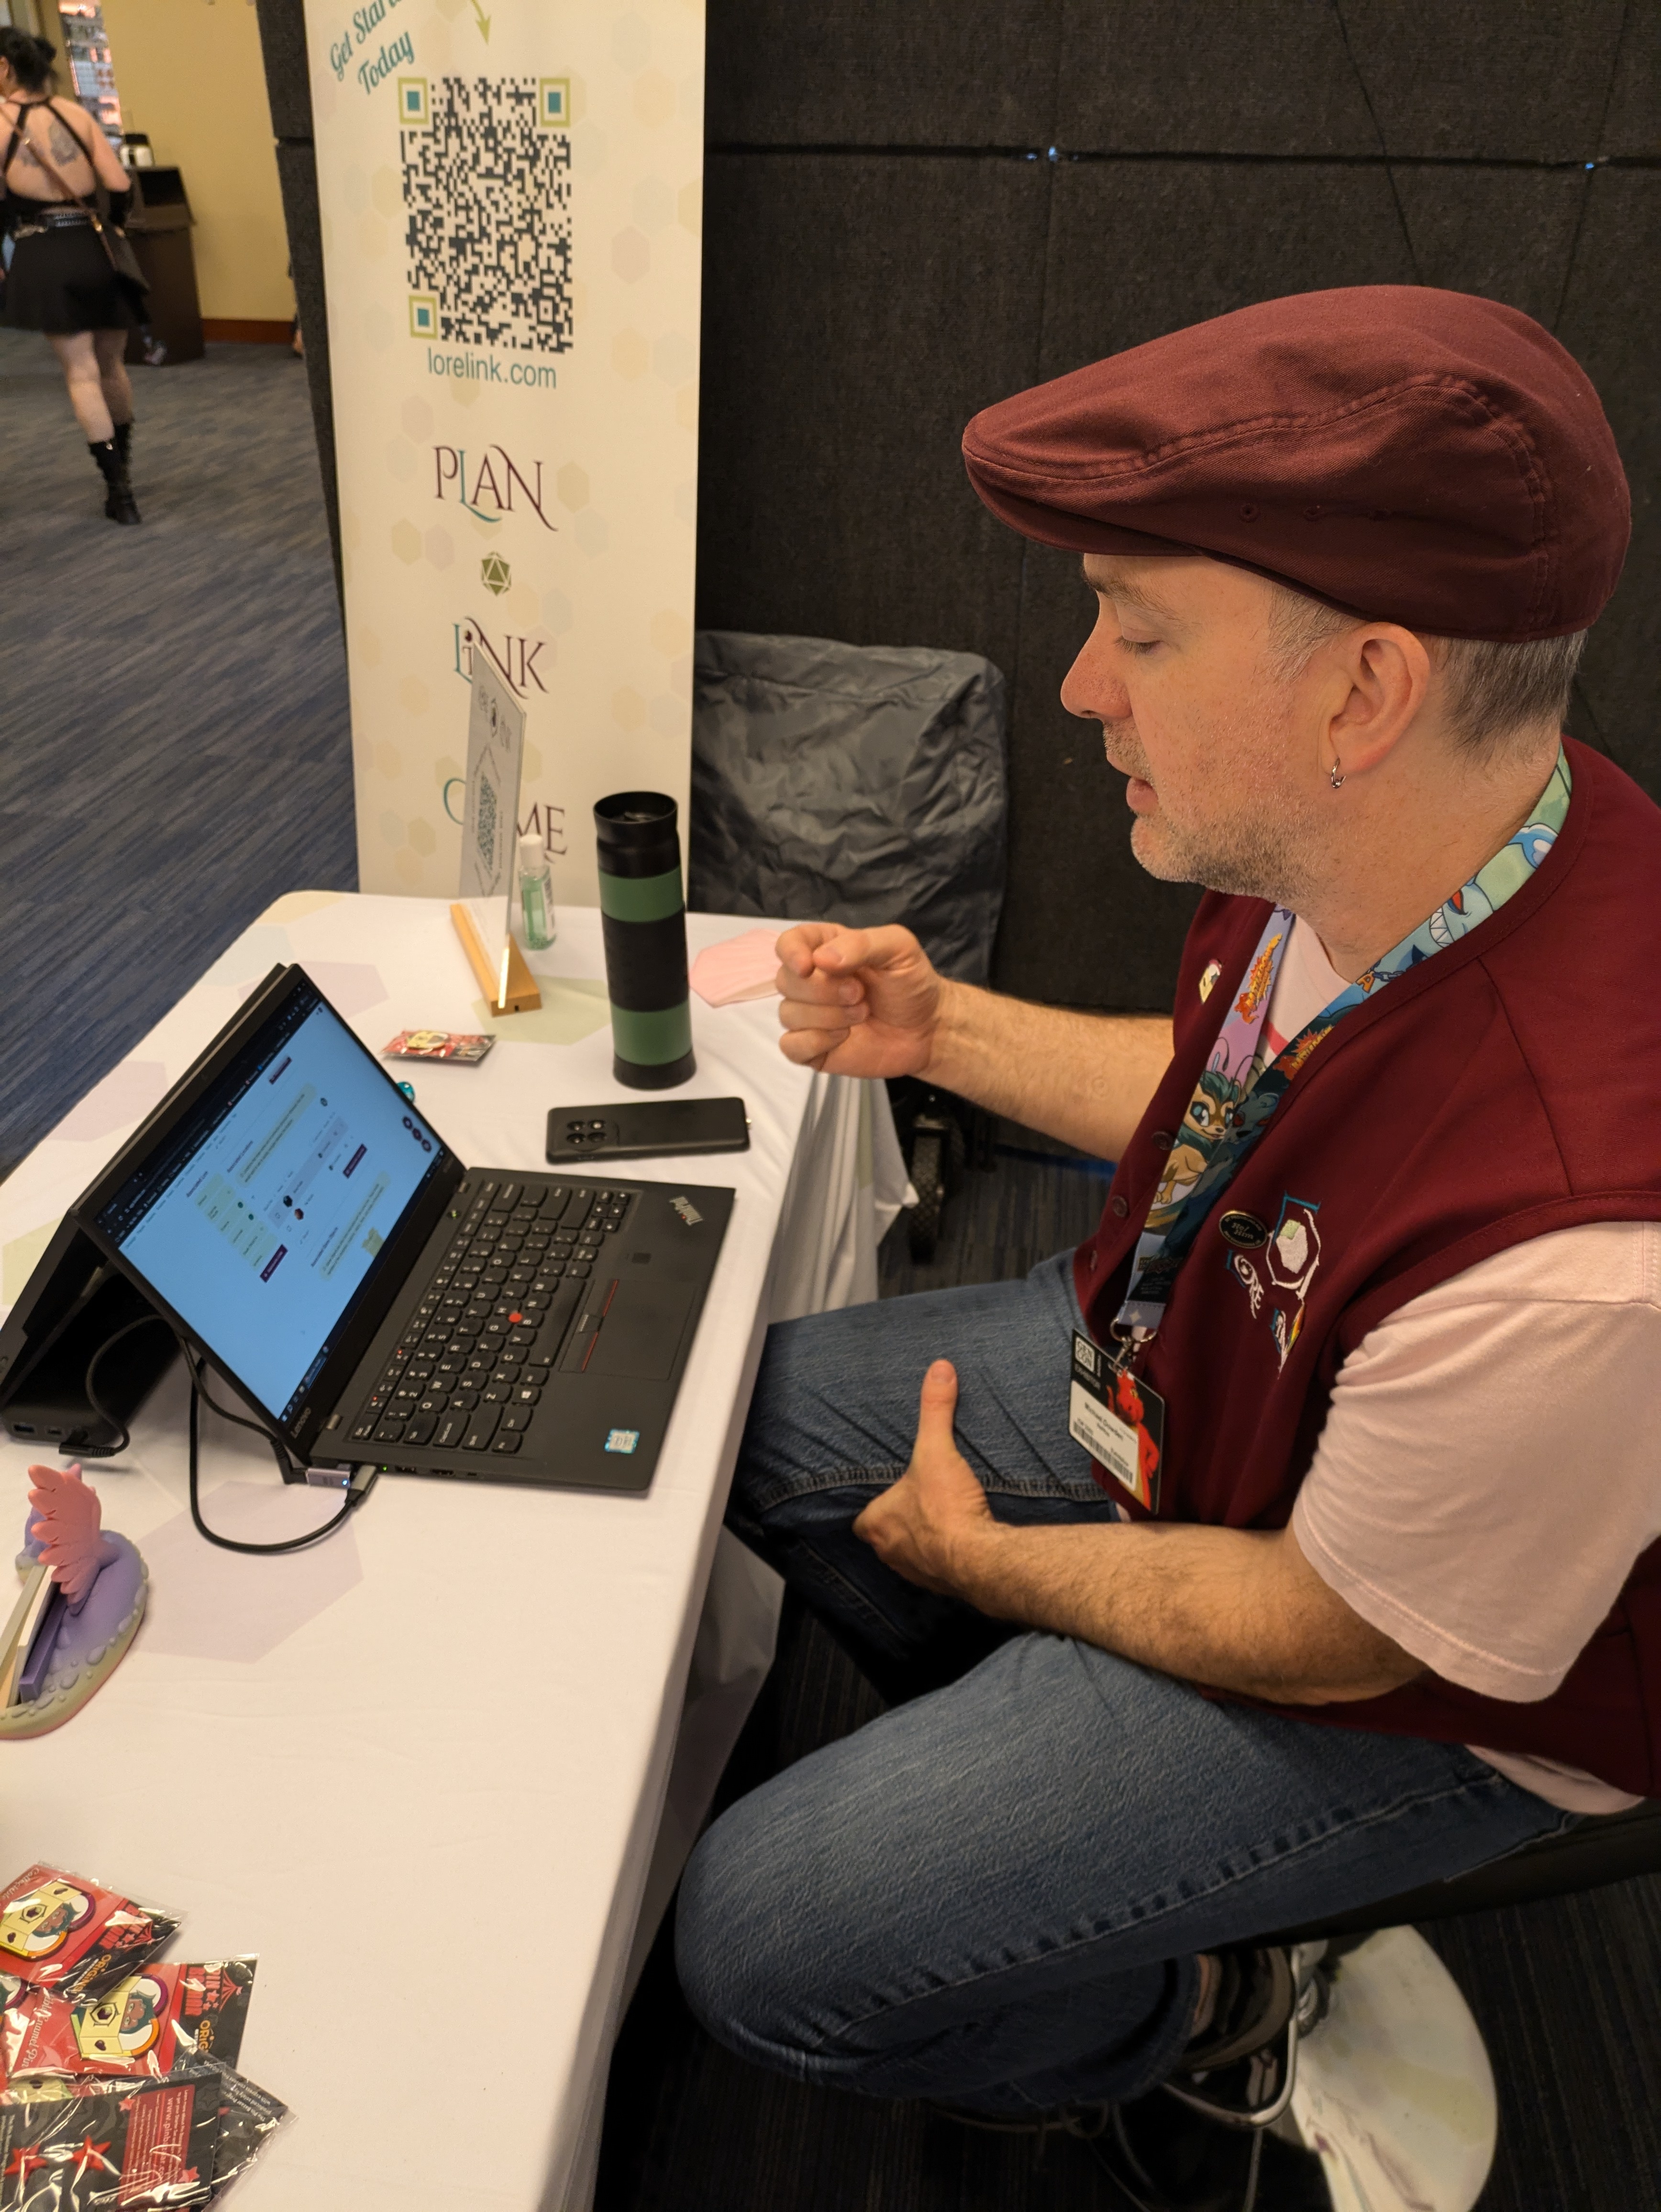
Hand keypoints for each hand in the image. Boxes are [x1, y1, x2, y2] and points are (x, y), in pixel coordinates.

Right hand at [774, 921, 945, 1077]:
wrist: (928, 1028)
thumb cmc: (911, 983)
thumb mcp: (898, 948)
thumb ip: (860, 943)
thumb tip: (819, 959)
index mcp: (825, 948)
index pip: (788, 943)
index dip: (790, 953)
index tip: (808, 966)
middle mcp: (811, 981)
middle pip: (786, 981)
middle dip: (825, 990)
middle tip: (860, 994)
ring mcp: (808, 1016)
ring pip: (788, 1014)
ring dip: (829, 1017)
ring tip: (861, 1014)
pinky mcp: (812, 1048)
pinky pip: (791, 1046)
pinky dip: (816, 1042)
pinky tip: (844, 1038)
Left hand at [853, 1360, 997, 1595]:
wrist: (980, 1558)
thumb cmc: (945, 1508)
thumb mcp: (937, 1450)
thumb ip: (935, 1409)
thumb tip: (939, 1368)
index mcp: (876, 1525)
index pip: (861, 1519)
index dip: (872, 1507)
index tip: (886, 1495)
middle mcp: (890, 1553)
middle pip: (885, 1537)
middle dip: (899, 1523)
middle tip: (917, 1503)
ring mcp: (915, 1572)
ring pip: (910, 1555)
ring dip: (922, 1541)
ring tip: (940, 1521)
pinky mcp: (943, 1583)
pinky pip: (938, 1569)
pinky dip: (946, 1557)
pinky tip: (961, 1542)